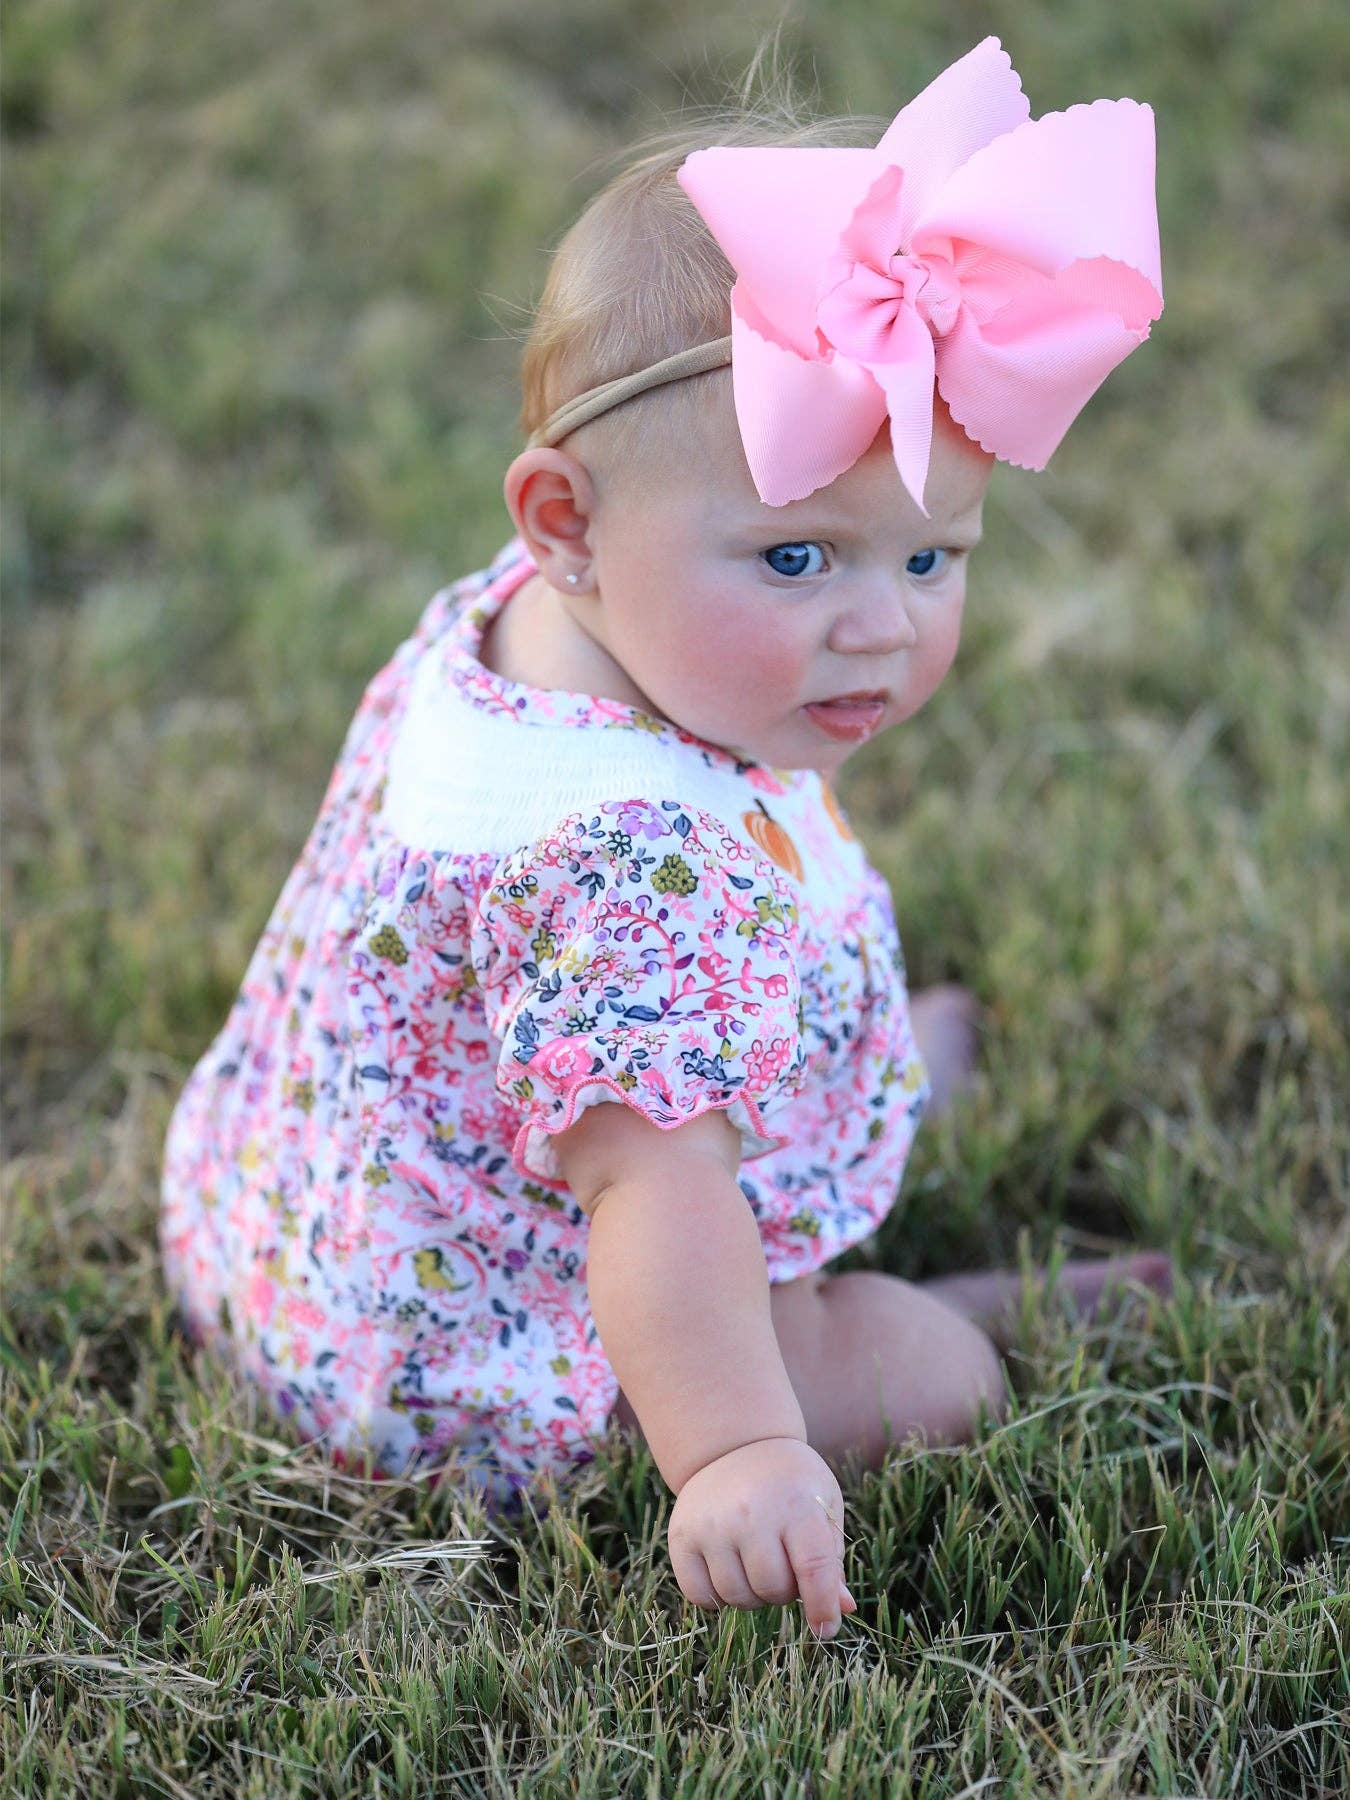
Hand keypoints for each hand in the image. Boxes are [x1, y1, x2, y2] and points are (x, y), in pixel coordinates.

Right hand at [667, 1436, 857, 1638]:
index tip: (825, 1628)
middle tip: (783, 1565)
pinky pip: (700, 1596)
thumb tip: (842, 1608)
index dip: (823, 1607)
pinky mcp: (682, 1536)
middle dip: (784, 1591)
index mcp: (796, 1504)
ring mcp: (712, 1524)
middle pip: (773, 1589)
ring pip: (737, 1597)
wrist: (736, 1444)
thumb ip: (831, 1559)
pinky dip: (717, 1597)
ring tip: (756, 1564)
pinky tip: (728, 1569)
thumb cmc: (790, 1483)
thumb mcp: (822, 1505)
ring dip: (752, 1595)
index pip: (814, 1571)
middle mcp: (751, 1513)